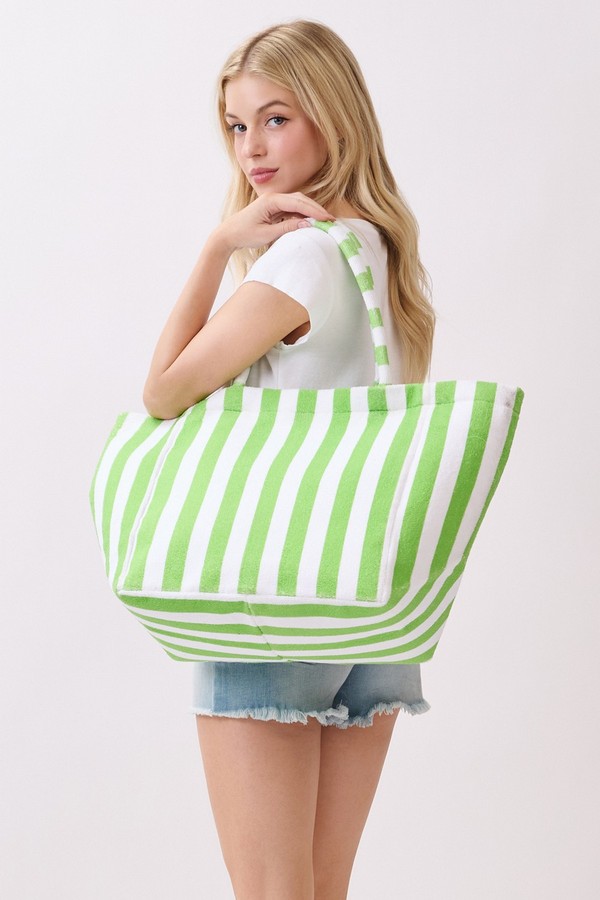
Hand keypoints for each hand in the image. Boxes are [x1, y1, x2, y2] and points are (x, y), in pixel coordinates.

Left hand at [214, 192, 333, 251]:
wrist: (228, 234)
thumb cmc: (244, 234)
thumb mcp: (266, 234)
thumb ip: (287, 228)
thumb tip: (306, 224)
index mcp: (270, 200)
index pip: (297, 202)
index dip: (314, 210)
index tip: (327, 218)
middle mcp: (273, 198)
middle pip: (300, 199)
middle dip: (316, 209)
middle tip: (331, 220)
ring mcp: (274, 203)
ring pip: (298, 203)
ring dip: (311, 211)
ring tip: (325, 221)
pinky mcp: (275, 209)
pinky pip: (292, 209)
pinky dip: (303, 215)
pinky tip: (312, 222)